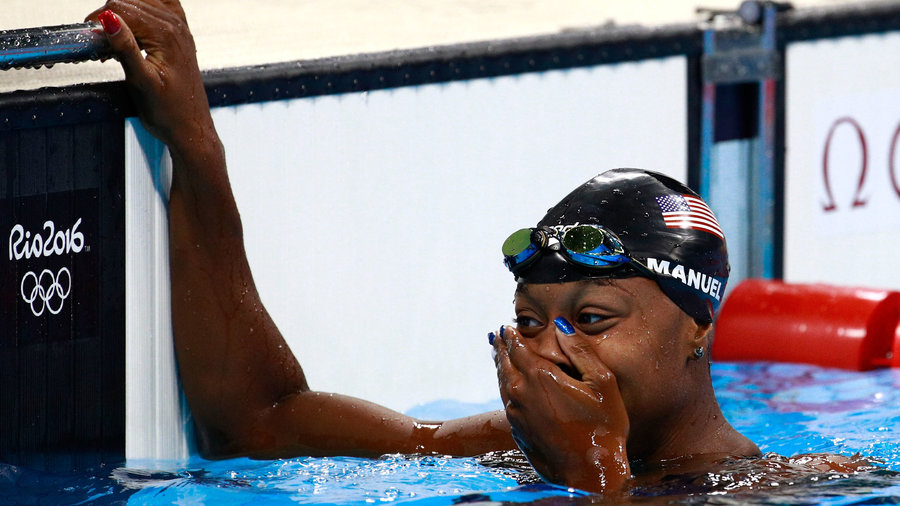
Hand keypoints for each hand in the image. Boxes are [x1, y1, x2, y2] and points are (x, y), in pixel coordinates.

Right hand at [86, 0, 212, 151]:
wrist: (191, 128)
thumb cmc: (170, 113)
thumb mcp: (141, 81)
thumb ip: (125, 48)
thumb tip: (109, 21)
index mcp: (167, 34)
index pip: (121, 7)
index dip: (98, 20)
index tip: (90, 38)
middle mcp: (176, 26)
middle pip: (130, 1)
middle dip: (109, 18)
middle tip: (101, 44)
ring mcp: (181, 29)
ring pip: (142, 2)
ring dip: (124, 15)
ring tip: (115, 42)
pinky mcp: (180, 35)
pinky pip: (161, 6)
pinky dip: (143, 11)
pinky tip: (134, 28)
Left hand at [493, 325, 630, 492]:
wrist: (589, 473)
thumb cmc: (603, 427)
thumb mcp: (602, 382)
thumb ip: (580, 350)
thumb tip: (561, 326)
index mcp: (540, 377)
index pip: (518, 348)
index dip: (512, 336)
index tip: (507, 327)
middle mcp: (522, 393)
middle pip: (505, 364)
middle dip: (501, 348)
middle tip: (497, 336)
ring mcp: (517, 414)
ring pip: (503, 383)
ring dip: (500, 366)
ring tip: (498, 355)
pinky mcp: (517, 431)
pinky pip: (506, 401)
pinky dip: (504, 387)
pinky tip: (508, 386)